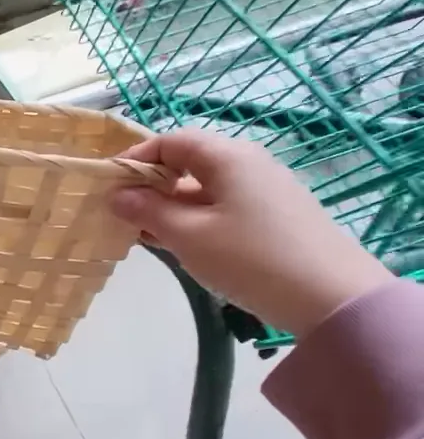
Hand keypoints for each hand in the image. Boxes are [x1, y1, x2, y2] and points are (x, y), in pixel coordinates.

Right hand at [109, 129, 393, 337]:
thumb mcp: (189, 236)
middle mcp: (248, 163)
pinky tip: (185, 249)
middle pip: (188, 163)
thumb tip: (117, 194)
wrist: (331, 297)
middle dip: (151, 187)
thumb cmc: (250, 259)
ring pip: (206, 188)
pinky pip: (225, 207)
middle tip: (122, 219)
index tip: (107, 188)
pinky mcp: (277, 216)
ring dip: (172, 208)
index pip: (170, 141)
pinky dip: (198, 220)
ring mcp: (266, 189)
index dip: (135, 160)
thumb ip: (148, 211)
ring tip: (147, 238)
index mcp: (227, 156)